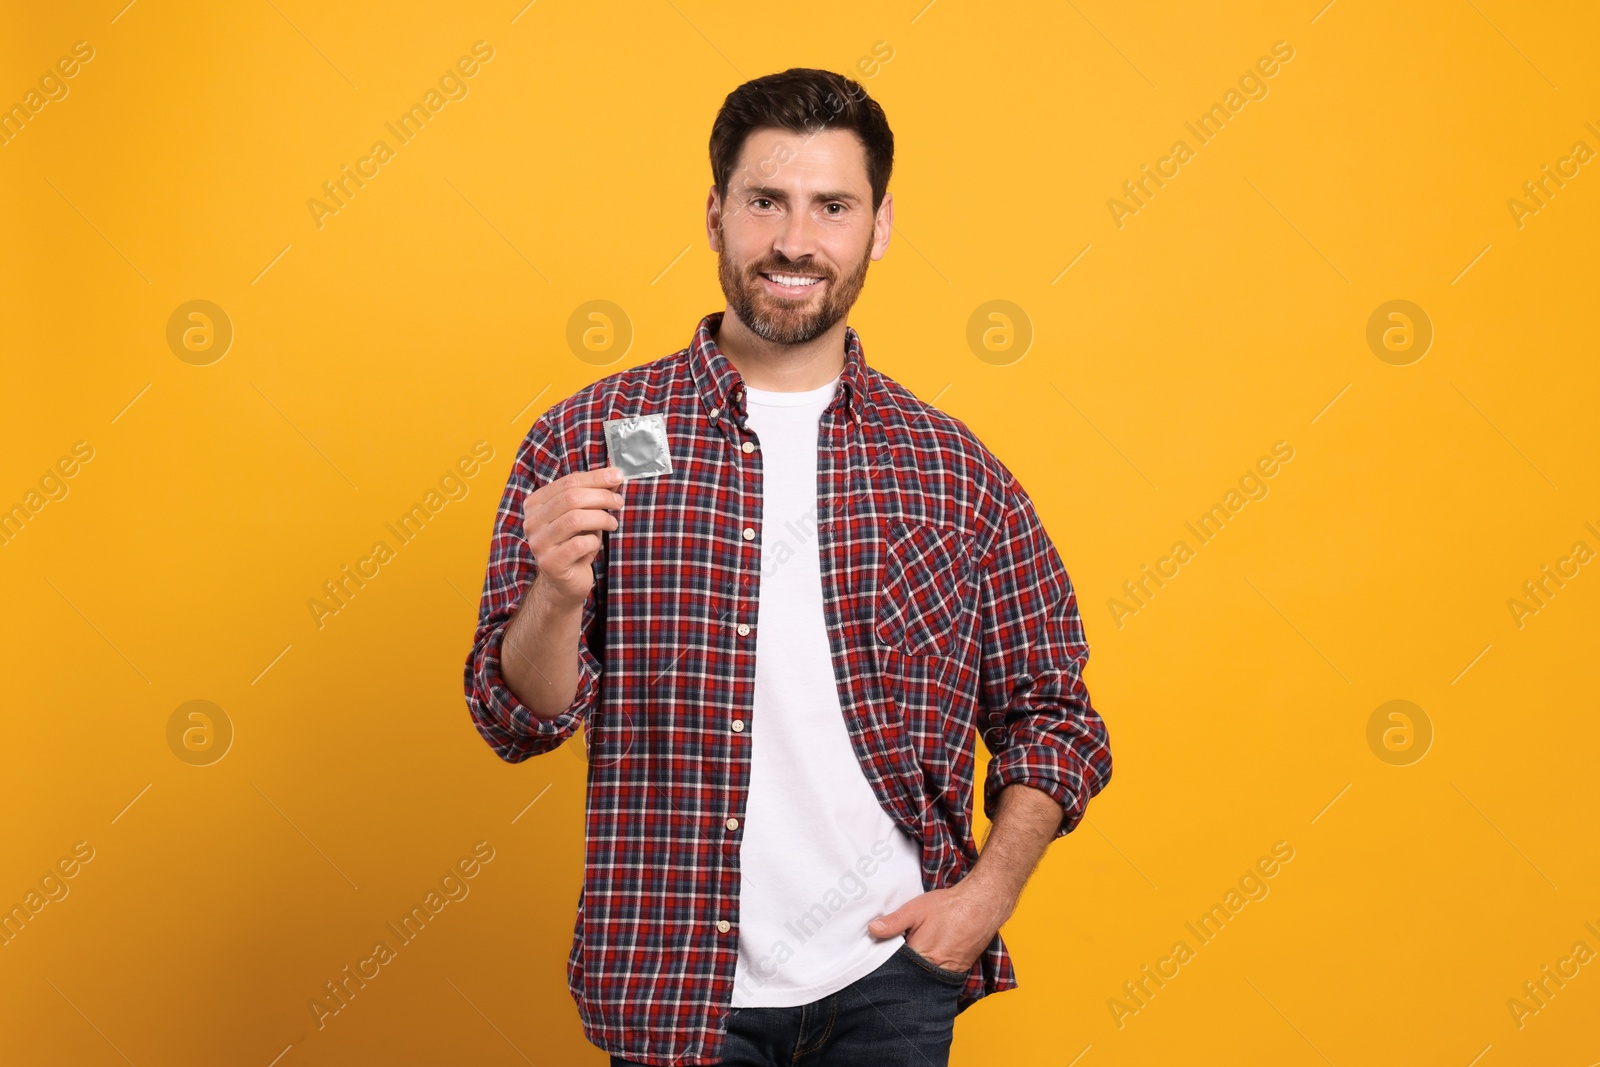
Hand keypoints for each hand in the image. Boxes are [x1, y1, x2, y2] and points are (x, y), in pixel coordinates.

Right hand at [521, 466, 625, 608]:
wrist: (564, 582)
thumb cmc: (575, 544)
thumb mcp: (584, 514)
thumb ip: (594, 494)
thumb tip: (614, 475)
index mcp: (536, 504)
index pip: (568, 482)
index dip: (596, 477)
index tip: (618, 477)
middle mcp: (532, 522)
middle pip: (571, 498)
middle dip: (601, 497)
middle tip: (619, 503)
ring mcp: (538, 543)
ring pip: (575, 519)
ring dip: (601, 518)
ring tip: (612, 524)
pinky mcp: (550, 563)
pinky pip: (579, 544)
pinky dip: (595, 541)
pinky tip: (597, 543)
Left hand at [867, 878, 1013, 973]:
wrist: (982, 905)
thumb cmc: (949, 906)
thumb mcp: (916, 909)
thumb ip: (894, 922)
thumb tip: (872, 930)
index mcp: (921, 955)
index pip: (896, 969)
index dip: (886, 966)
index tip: (877, 962)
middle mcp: (936, 970)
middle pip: (910, 978)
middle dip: (900, 973)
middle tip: (893, 964)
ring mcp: (949, 973)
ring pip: (925, 980)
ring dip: (916, 974)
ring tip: (909, 964)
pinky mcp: (959, 972)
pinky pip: (939, 978)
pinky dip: (931, 973)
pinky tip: (926, 963)